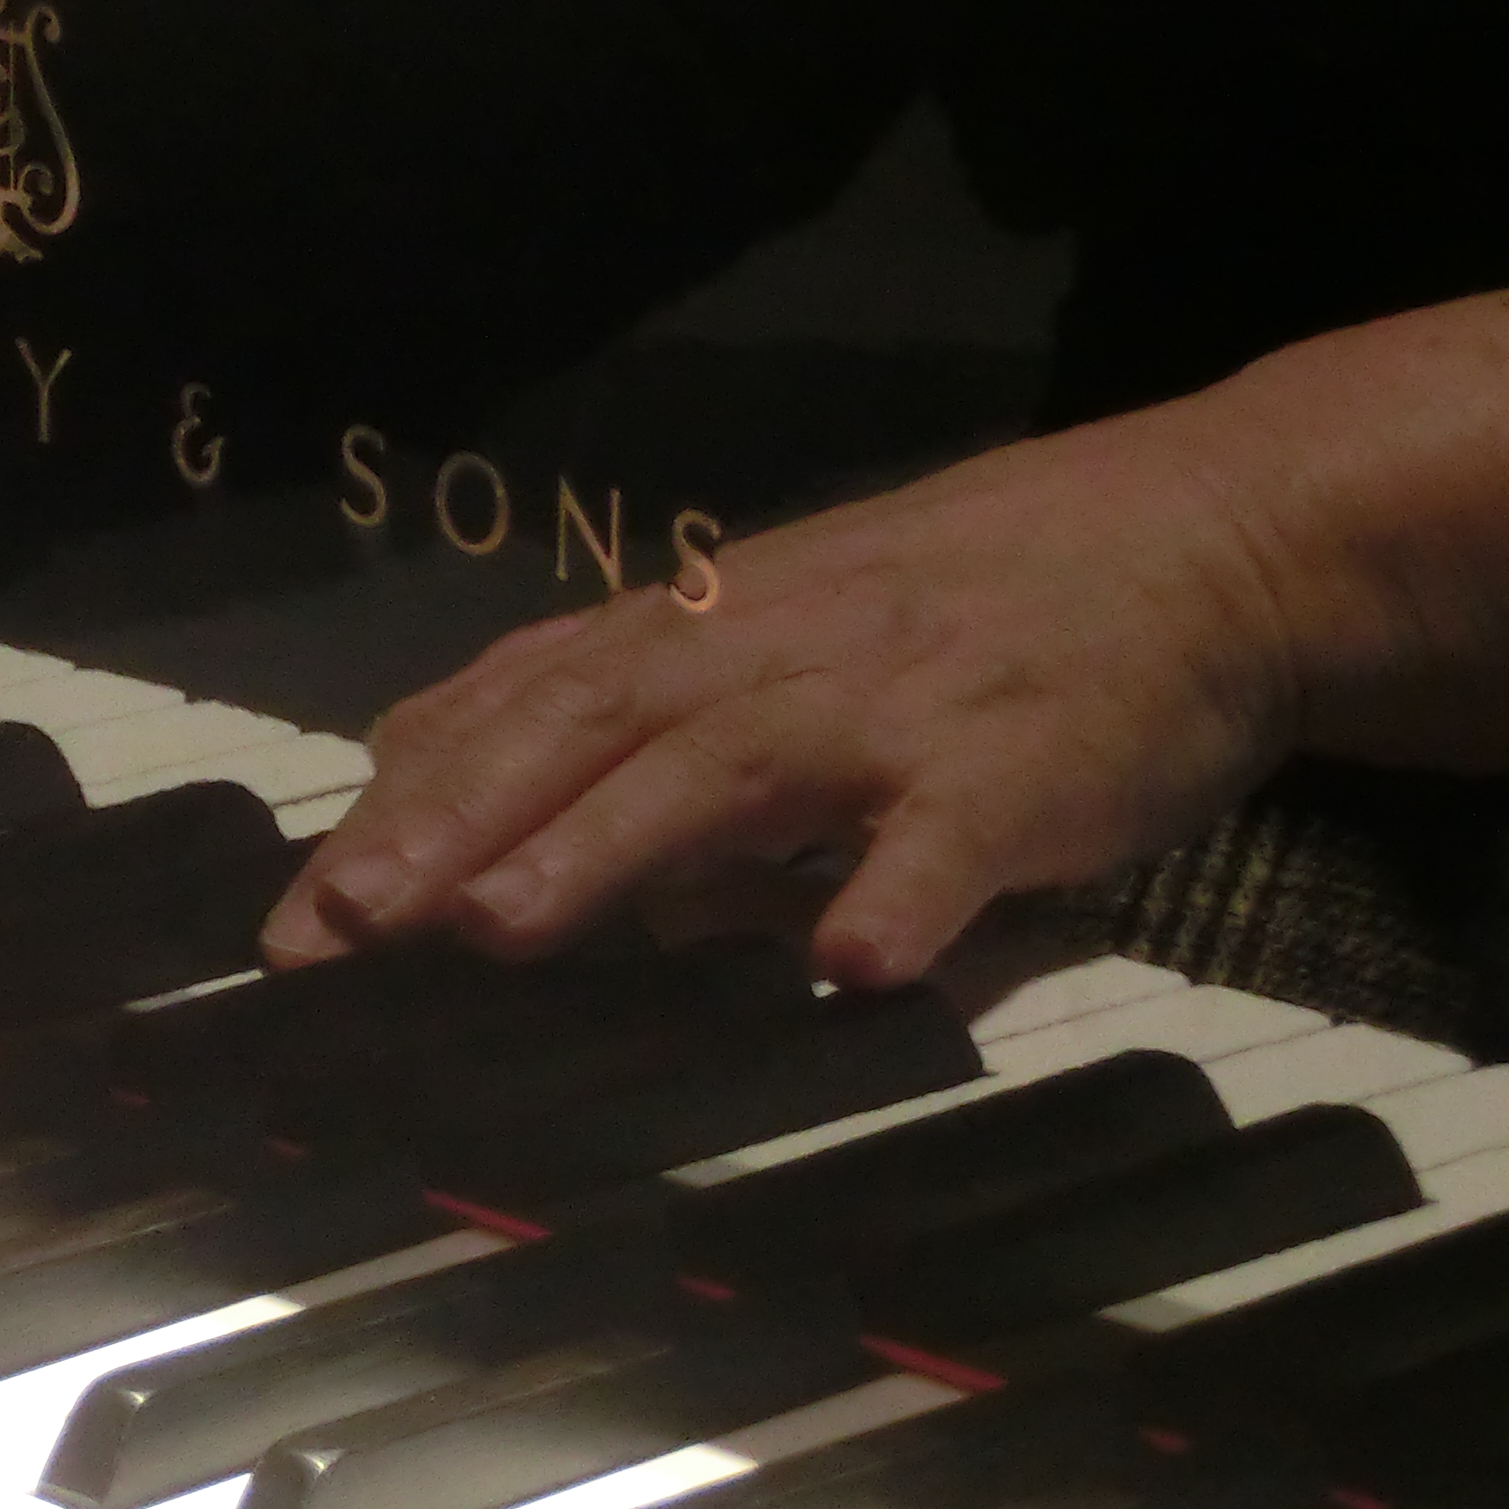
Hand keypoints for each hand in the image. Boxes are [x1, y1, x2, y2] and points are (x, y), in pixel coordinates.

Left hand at [264, 410, 1302, 987]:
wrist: (1209, 535)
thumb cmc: (968, 613)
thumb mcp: (779, 647)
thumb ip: (640, 739)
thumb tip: (498, 849)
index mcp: (702, 634)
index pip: (515, 710)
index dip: (401, 803)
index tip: (299, 908)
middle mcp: (770, 654)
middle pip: (582, 729)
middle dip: (451, 826)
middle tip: (344, 925)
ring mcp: (892, 706)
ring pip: (725, 770)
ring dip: (605, 847)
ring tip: (501, 929)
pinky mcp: (1020, 766)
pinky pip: (952, 837)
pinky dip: (899, 898)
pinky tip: (849, 973)